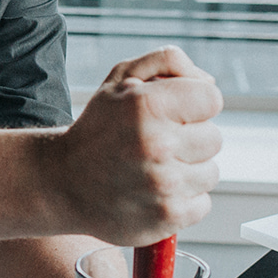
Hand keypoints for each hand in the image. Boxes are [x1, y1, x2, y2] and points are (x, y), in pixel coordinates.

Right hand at [48, 46, 222, 244]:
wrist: (62, 182)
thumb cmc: (98, 128)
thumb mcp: (121, 78)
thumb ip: (168, 61)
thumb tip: (210, 81)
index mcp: (148, 105)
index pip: (212, 99)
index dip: (195, 104)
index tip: (174, 113)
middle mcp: (157, 144)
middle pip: (214, 138)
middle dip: (190, 138)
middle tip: (158, 143)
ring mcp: (163, 185)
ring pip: (210, 172)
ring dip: (188, 170)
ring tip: (154, 168)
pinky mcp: (167, 217)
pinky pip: (203, 203)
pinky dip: (184, 200)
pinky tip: (155, 192)